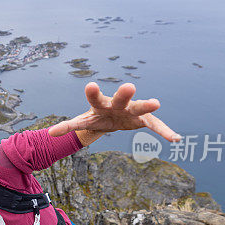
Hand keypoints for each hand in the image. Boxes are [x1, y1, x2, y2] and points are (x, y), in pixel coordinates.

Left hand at [49, 82, 181, 141]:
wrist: (113, 116)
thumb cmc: (97, 116)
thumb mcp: (82, 121)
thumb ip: (68, 126)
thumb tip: (49, 134)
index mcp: (100, 104)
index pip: (94, 97)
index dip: (92, 93)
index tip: (90, 85)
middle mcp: (117, 103)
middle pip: (119, 98)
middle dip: (123, 93)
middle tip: (129, 86)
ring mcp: (132, 110)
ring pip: (140, 107)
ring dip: (147, 106)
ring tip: (156, 103)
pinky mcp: (143, 119)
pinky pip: (155, 126)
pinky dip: (164, 132)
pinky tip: (175, 139)